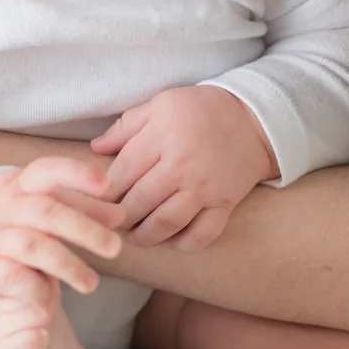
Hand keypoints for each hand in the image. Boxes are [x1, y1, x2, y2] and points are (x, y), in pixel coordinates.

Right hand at [0, 156, 121, 307]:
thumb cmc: (7, 219)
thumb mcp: (37, 203)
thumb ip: (77, 207)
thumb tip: (121, 214)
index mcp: (19, 184)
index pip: (48, 171)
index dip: (78, 174)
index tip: (108, 186)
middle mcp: (3, 206)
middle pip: (47, 212)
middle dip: (85, 229)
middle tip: (116, 248)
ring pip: (31, 246)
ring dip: (67, 265)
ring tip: (93, 285)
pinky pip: (6, 276)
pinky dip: (30, 286)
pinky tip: (50, 300)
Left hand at [91, 85, 275, 250]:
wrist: (253, 120)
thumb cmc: (200, 110)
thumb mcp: (160, 104)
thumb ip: (125, 126)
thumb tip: (95, 148)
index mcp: (161, 137)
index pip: (121, 173)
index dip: (104, 191)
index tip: (96, 200)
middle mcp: (181, 166)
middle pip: (139, 202)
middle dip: (119, 217)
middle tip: (111, 222)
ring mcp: (204, 188)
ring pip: (165, 224)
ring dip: (144, 236)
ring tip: (135, 235)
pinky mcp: (224, 204)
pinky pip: (201, 235)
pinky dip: (183, 244)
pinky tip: (170, 240)